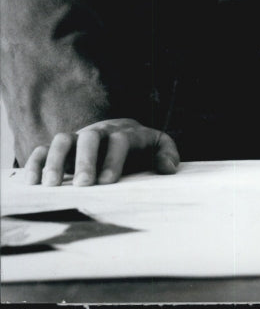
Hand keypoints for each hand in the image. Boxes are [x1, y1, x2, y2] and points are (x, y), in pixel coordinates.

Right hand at [24, 118, 179, 185]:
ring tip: (52, 185)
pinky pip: (44, 149)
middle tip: (84, 184)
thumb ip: (167, 153)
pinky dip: (35, 162)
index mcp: (125, 133)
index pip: (119, 140)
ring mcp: (78, 139)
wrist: (120, 133)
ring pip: (63, 140)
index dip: (114, 159)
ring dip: (56, 161)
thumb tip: (168, 168)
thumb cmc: (140, 147)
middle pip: (90, 138)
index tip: (108, 182)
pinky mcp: (62, 149)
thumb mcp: (159, 146)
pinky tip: (32, 182)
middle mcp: (100, 133)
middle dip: (86, 160)